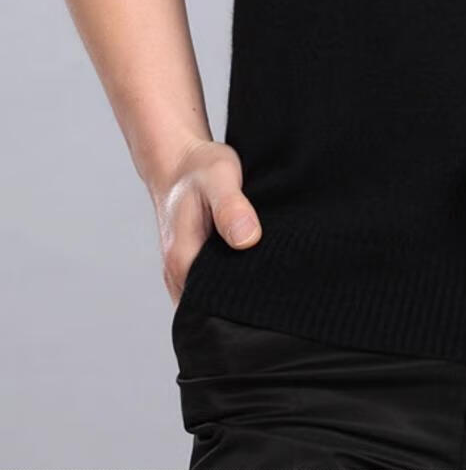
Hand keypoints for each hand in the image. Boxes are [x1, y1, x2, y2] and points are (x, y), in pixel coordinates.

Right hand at [151, 140, 261, 301]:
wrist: (180, 160)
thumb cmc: (199, 168)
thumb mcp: (219, 178)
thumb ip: (231, 208)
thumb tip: (247, 240)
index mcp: (182, 260)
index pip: (214, 306)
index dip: (246, 305)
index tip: (273, 295)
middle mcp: (178, 274)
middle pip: (216, 309)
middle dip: (247, 305)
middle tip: (282, 290)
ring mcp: (186, 274)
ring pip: (216, 300)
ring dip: (242, 294)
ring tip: (273, 281)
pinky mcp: (195, 269)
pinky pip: (216, 288)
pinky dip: (236, 283)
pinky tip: (259, 271)